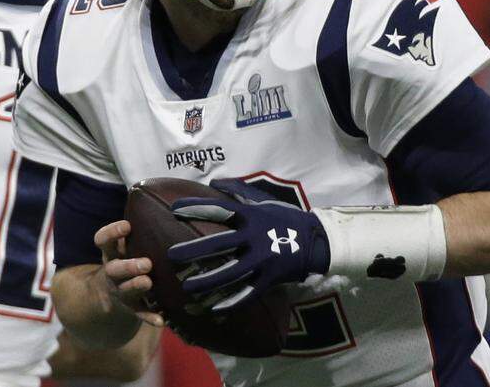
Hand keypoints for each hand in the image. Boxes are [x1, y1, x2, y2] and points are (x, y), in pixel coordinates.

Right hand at [93, 220, 163, 327]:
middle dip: (128, 265)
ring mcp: (119, 291)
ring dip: (136, 286)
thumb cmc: (125, 259)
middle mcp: (111, 272)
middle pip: (113, 268)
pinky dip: (149, 317)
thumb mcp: (124, 245)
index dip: (112, 232)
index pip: (103, 240)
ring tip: (148, 282)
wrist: (106, 296)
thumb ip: (138, 229)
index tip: (128, 225)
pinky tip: (162, 320)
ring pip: (124, 290)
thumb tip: (165, 197)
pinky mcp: (130, 307)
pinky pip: (139, 313)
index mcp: (110, 253)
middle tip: (146, 263)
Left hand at [166, 178, 330, 311]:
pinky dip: (232, 302)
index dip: (197, 207)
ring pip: (230, 272)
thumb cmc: (286, 218)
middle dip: (194, 250)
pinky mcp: (271, 279)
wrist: (318, 241)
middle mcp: (255, 237)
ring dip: (208, 281)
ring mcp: (263, 260)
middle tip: (171, 255)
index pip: (219, 208)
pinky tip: (214, 309)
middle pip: (219, 244)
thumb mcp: (264, 200)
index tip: (174, 209)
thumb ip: (239, 190)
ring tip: (187, 287)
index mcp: (251, 216)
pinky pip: (249, 293)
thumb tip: (214, 180)